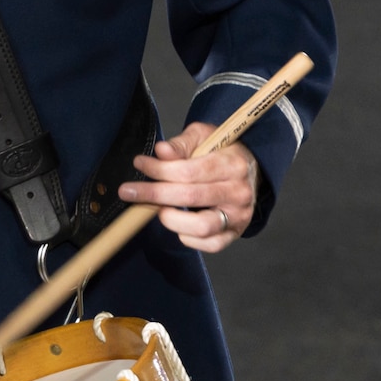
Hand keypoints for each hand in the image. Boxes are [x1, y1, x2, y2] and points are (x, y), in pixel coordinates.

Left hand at [119, 122, 259, 252]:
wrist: (251, 171)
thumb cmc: (222, 152)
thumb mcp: (204, 136)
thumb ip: (181, 144)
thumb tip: (161, 151)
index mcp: (232, 165)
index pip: (188, 172)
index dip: (158, 169)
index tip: (139, 163)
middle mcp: (238, 192)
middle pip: (190, 197)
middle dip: (153, 194)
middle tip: (128, 191)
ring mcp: (238, 216)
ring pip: (202, 227)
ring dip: (171, 219)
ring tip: (158, 209)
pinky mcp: (234, 233)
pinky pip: (210, 244)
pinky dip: (187, 237)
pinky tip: (176, 221)